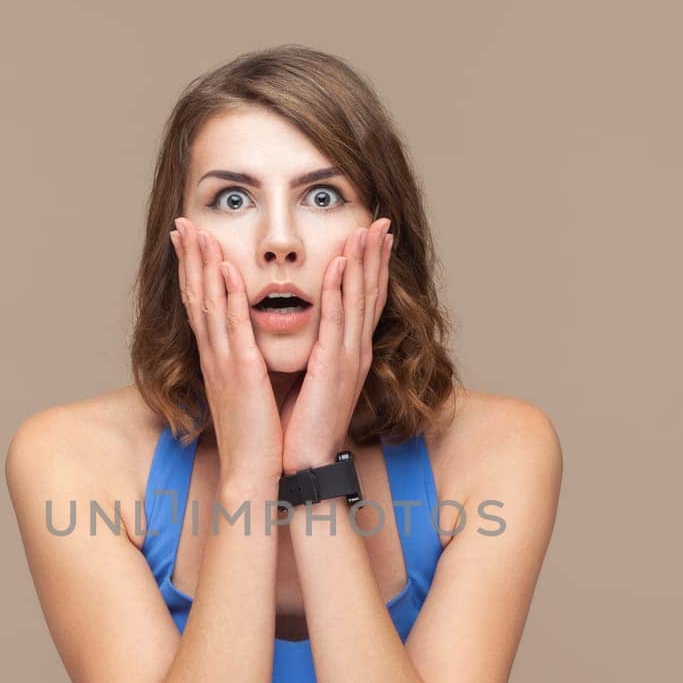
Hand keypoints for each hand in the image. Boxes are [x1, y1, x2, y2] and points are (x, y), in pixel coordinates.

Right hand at [170, 217, 284, 488]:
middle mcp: (214, 358)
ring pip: (209, 305)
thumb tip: (250, 350)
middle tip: (182, 223)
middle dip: (189, 258)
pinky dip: (228, 296)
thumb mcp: (248, 394)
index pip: (201, 308)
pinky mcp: (242, 373)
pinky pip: (233, 327)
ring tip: (197, 231)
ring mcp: (224, 364)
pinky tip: (227, 269)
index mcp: (217, 362)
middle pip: (196, 298)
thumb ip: (245, 368)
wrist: (253, 474)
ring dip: (203, 266)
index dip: (193, 273)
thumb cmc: (255, 439)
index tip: (188, 243)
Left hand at [279, 218, 393, 472]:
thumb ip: (316, 354)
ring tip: (365, 228)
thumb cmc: (302, 426)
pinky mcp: (334, 369)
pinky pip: (336, 321)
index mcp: (350, 354)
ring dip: (362, 262)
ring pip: (358, 300)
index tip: (374, 236)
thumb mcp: (312, 380)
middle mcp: (356, 352)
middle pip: (370, 293)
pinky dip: (338, 290)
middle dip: (376, 255)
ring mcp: (349, 360)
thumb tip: (309, 335)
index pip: (364, 301)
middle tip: (381, 219)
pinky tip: (338, 264)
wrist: (303, 463)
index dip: (372, 267)